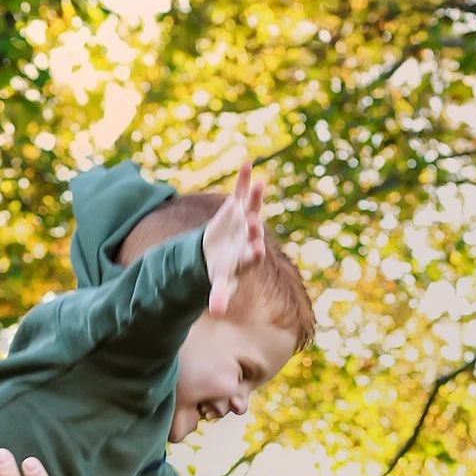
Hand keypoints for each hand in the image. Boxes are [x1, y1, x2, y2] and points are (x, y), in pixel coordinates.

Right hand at [201, 162, 265, 316]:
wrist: (219, 253)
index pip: (252, 257)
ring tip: (260, 184)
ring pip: (252, 208)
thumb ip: (220, 296)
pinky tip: (247, 163)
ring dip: (256, 197)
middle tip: (255, 223)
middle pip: (254, 231)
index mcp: (246, 257)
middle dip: (254, 227)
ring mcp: (245, 220)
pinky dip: (244, 179)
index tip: (256, 252)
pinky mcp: (237, 207)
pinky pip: (241, 191)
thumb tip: (216, 312)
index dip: (254, 254)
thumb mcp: (219, 284)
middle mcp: (249, 237)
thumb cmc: (222, 270)